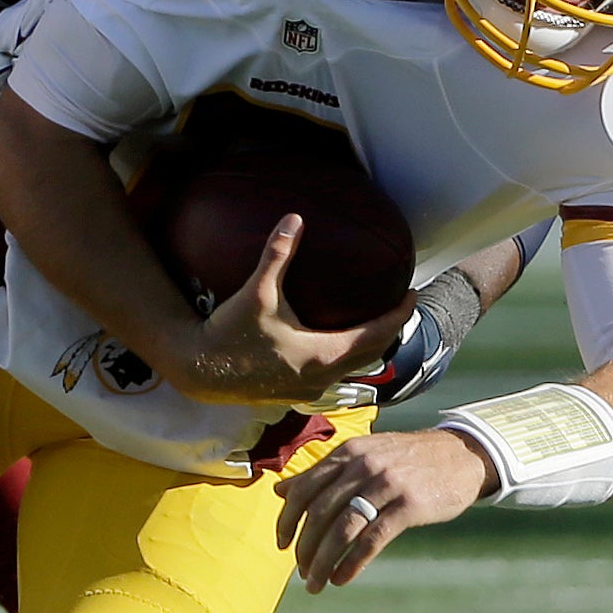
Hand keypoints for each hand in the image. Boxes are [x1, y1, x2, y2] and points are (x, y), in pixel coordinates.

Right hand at [152, 215, 416, 405]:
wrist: (199, 370)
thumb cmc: (229, 333)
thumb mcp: (256, 292)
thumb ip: (277, 255)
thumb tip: (293, 219)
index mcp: (323, 354)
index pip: (377, 334)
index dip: (399, 315)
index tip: (412, 295)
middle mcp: (322, 377)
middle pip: (372, 354)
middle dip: (389, 329)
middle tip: (400, 306)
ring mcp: (308, 390)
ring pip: (352, 368)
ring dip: (367, 346)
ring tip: (374, 323)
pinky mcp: (293, 394)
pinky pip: (332, 375)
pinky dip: (345, 358)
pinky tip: (337, 344)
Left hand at [274, 429, 495, 591]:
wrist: (462, 454)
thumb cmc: (407, 459)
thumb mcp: (363, 454)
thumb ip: (323, 473)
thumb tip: (281, 491)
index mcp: (347, 453)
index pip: (304, 489)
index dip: (287, 520)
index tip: (282, 544)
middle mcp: (363, 465)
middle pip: (320, 513)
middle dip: (305, 547)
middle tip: (301, 571)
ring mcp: (387, 485)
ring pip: (342, 530)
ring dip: (324, 562)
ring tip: (316, 582)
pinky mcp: (409, 506)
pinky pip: (372, 540)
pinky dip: (352, 564)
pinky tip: (342, 578)